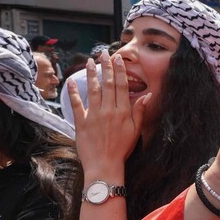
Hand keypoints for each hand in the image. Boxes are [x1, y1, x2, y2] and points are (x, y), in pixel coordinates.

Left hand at [67, 53, 147, 175]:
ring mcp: (94, 116)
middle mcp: (108, 110)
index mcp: (123, 112)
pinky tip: (71, 81)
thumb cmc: (121, 150)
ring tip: (90, 62)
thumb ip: (140, 111)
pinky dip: (73, 92)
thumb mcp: (135, 131)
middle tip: (104, 54)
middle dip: (106, 66)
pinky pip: (76, 104)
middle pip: (107, 84)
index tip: (117, 59)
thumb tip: (147, 95)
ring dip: (92, 74)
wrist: (105, 166)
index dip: (119, 71)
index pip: (121, 86)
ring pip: (93, 90)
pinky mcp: (81, 123)